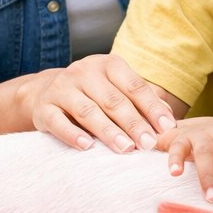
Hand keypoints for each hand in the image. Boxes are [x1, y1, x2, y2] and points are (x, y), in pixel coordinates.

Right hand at [29, 54, 177, 153]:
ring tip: (125, 148)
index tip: (167, 128)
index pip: (134, 86)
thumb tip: (168, 119)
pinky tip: (87, 146)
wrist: (47, 91)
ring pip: (88, 111)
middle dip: (134, 123)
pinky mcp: (44, 108)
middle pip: (113, 100)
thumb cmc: (95, 93)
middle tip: (149, 144)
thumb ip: (143, 101)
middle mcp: (84, 72)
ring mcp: (62, 88)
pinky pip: (58, 122)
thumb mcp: (118, 89)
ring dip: (108, 131)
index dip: (152, 107)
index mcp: (108, 64)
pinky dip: (72, 134)